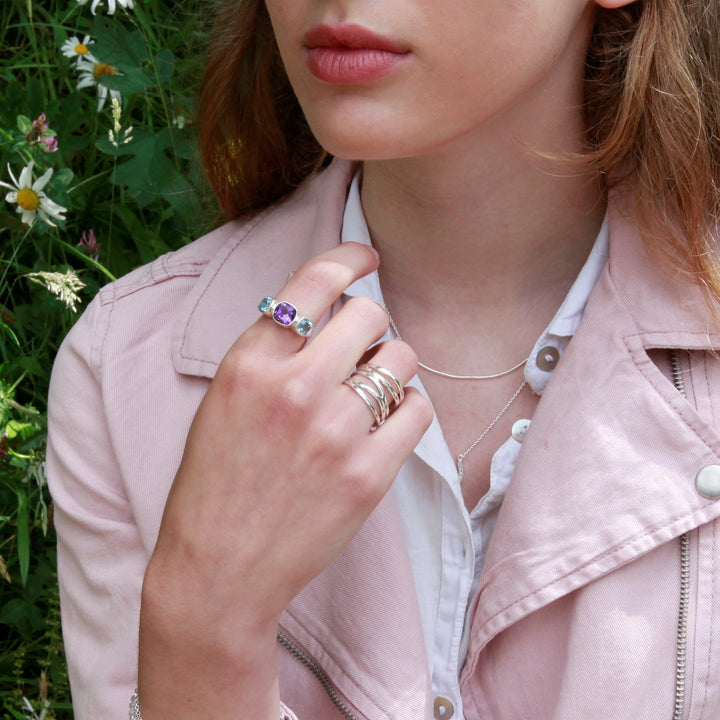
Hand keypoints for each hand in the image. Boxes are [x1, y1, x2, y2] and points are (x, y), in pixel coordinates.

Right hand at [138, 241, 432, 718]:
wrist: (217, 572)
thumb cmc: (214, 487)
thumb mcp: (223, 404)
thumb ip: (271, 356)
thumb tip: (332, 318)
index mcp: (247, 364)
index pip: (312, 282)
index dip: (350, 259)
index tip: (368, 259)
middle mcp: (292, 388)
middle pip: (370, 316)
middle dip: (373, 327)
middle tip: (363, 352)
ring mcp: (333, 432)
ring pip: (402, 359)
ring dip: (393, 369)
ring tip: (373, 394)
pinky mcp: (367, 475)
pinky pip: (417, 412)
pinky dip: (408, 412)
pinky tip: (386, 427)